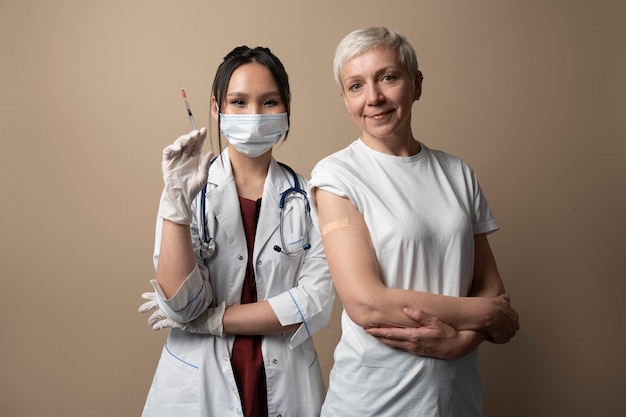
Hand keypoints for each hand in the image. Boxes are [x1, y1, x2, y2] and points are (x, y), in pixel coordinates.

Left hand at [138, 292, 225, 335]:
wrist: (209, 315)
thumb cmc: (202, 306)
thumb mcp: (192, 298)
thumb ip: (184, 295)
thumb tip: (179, 291)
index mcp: (176, 298)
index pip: (160, 294)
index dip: (151, 295)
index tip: (143, 295)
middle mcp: (174, 305)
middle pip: (156, 304)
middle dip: (147, 306)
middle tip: (140, 309)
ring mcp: (175, 314)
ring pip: (159, 315)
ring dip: (153, 319)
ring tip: (149, 322)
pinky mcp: (176, 322)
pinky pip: (165, 324)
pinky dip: (159, 325)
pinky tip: (155, 327)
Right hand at [158, 128, 212, 224]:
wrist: (181, 197)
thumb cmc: (192, 189)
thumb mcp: (203, 176)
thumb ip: (205, 164)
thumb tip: (211, 152)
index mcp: (194, 158)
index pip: (197, 144)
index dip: (200, 137)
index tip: (203, 131)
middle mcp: (185, 156)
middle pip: (188, 142)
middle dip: (192, 136)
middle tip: (196, 133)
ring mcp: (176, 158)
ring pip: (178, 144)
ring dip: (183, 139)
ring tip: (189, 138)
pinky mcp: (167, 162)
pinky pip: (168, 151)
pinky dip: (172, 147)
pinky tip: (178, 148)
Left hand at [365, 309, 479, 359]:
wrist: (458, 347)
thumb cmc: (448, 333)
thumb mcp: (436, 322)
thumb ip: (421, 315)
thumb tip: (407, 309)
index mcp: (414, 336)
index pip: (392, 334)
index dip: (379, 331)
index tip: (369, 329)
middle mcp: (412, 344)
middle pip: (390, 340)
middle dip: (378, 336)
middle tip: (366, 331)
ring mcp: (414, 349)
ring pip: (395, 345)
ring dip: (384, 340)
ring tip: (374, 336)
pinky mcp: (418, 351)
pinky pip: (401, 347)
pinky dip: (392, 344)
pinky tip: (389, 341)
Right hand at [482, 294, 519, 343]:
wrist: (487, 313)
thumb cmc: (491, 306)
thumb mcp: (499, 299)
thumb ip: (504, 299)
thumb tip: (507, 297)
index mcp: (515, 315)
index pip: (509, 320)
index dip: (500, 319)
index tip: (494, 318)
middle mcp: (515, 324)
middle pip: (507, 328)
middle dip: (500, 327)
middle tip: (490, 324)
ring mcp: (510, 333)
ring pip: (502, 334)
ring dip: (496, 332)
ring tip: (487, 328)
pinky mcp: (504, 339)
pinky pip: (497, 340)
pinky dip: (492, 337)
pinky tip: (486, 332)